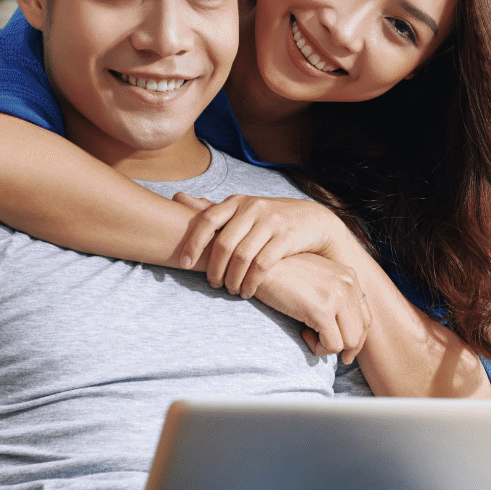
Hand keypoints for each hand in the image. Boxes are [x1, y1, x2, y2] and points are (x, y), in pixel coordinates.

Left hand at [172, 194, 349, 296]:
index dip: (193, 244)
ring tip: (231, 290)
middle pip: (224, 243)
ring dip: (233, 279)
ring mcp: (271, 222)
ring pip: (242, 256)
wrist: (313, 220)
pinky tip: (248, 291)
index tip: (184, 264)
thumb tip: (177, 198)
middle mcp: (252, 208)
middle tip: (213, 285)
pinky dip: (251, 282)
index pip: (207, 221)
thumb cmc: (270, 219)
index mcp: (237, 201)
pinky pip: (262, 264)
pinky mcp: (287, 237)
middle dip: (214, 269)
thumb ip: (212, 207)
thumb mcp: (242, 208)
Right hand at [252, 252, 372, 362]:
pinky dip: (317, 347)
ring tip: (308, 335)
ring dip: (328, 346)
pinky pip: (332, 345)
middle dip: (345, 347)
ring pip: (350, 341)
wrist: (256, 265)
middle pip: (361, 331)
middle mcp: (348, 283)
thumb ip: (329, 294)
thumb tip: (340, 326)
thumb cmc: (279, 273)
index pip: (365, 315)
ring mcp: (336, 296)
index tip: (342, 350)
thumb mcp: (312, 279)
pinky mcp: (322, 310)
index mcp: (348, 275)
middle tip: (324, 349)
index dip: (356, 337)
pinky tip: (301, 333)